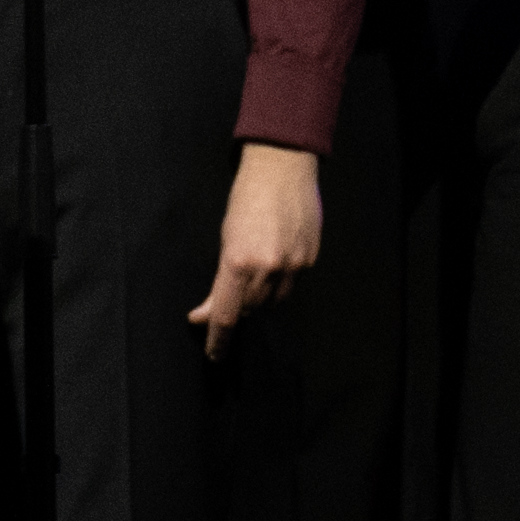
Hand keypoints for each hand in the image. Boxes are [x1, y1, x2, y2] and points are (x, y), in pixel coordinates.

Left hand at [197, 139, 328, 340]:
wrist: (282, 167)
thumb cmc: (247, 197)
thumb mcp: (226, 237)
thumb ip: (221, 277)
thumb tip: (210, 309)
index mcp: (238, 262)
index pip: (226, 313)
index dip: (218, 337)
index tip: (213, 353)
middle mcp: (267, 268)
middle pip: (249, 310)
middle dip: (237, 309)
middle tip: (228, 298)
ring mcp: (292, 266)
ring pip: (272, 302)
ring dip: (259, 299)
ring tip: (254, 273)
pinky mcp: (309, 260)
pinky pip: (291, 286)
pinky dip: (279, 283)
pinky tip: (274, 262)